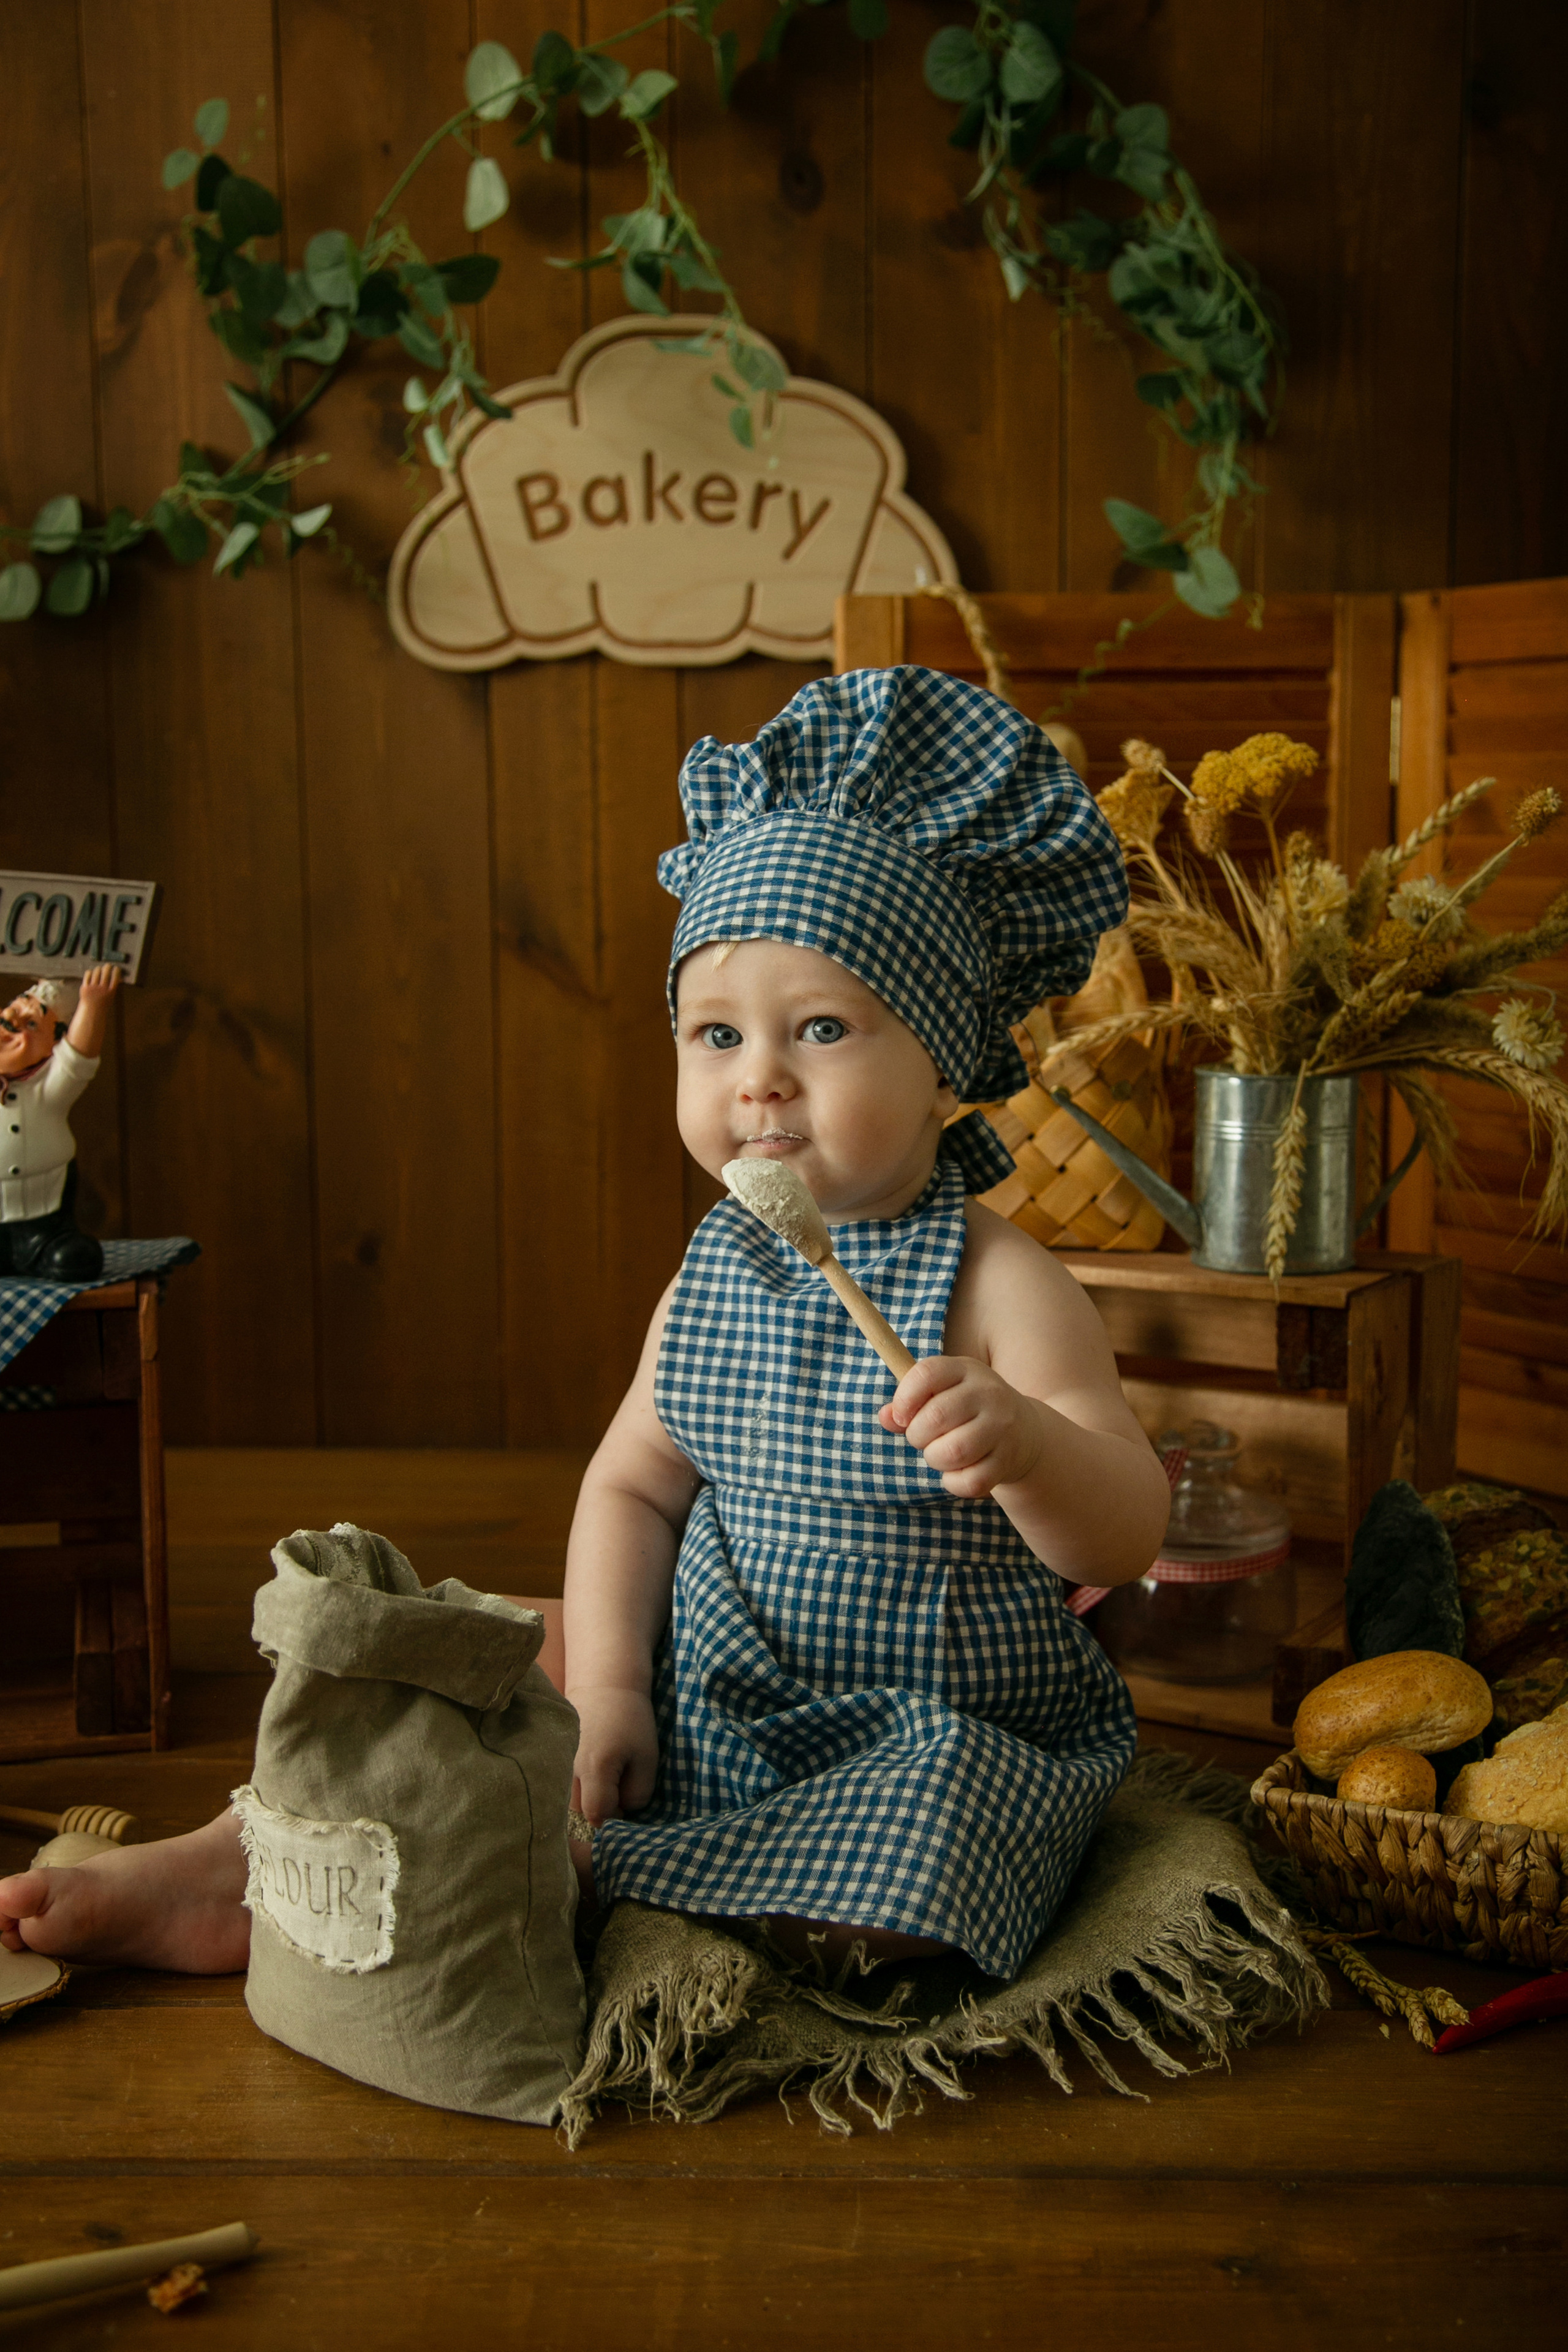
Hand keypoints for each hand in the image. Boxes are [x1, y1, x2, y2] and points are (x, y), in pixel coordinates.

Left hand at [78, 964, 122, 1002]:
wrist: (91, 1011)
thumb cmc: (103, 1002)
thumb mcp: (111, 996)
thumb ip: (113, 986)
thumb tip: (119, 977)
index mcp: (111, 992)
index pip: (115, 977)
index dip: (116, 970)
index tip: (116, 968)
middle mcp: (102, 989)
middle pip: (106, 972)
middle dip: (108, 966)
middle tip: (108, 966)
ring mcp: (93, 988)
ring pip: (96, 971)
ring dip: (99, 969)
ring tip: (100, 969)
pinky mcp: (85, 987)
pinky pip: (88, 974)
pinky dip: (90, 972)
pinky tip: (92, 973)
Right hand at [568, 1684, 658, 1825]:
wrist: (603, 1685)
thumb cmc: (630, 1720)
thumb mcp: (647, 1758)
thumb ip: (638, 1794)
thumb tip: (621, 1812)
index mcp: (595, 1768)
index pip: (598, 1814)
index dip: (615, 1815)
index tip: (626, 1796)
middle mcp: (569, 1768)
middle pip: (582, 1810)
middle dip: (602, 1806)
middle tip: (619, 1782)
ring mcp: (558, 1763)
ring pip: (572, 1799)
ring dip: (590, 1795)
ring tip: (606, 1771)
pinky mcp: (554, 1758)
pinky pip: (565, 1785)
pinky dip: (580, 1784)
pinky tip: (593, 1766)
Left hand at [879, 1355, 1043, 1499]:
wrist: (1024, 1431)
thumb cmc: (967, 1410)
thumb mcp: (941, 1394)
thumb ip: (909, 1403)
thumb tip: (886, 1417)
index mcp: (965, 1369)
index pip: (926, 1374)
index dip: (904, 1399)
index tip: (902, 1416)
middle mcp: (988, 1393)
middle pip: (935, 1417)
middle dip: (917, 1435)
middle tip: (925, 1438)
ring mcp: (1001, 1426)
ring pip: (952, 1452)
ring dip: (935, 1459)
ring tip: (941, 1453)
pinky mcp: (1008, 1459)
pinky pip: (970, 1481)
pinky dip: (954, 1483)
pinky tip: (958, 1472)